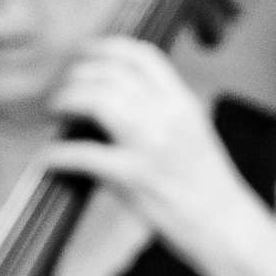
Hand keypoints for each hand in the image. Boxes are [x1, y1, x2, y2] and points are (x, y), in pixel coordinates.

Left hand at [40, 38, 267, 267]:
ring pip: (97, 100)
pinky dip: (58, 154)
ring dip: (67, 100)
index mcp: (184, 103)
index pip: (144, 56)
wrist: (227, 228)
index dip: (108, 47)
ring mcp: (151, 145)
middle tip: (62, 90)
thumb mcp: (194, 134)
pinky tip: (47, 158)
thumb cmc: (209, 187)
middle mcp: (168, 116)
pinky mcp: (134, 177)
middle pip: (112, 73)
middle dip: (78, 76)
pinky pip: (83, 155)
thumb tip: (122, 99)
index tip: (85, 51)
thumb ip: (164, 112)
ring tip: (55, 111)